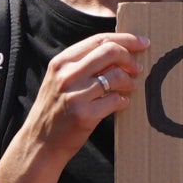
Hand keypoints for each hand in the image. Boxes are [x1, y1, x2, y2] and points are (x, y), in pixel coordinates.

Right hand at [5, 29, 149, 182]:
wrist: (39, 143)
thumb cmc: (55, 109)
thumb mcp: (61, 80)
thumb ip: (83, 64)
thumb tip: (120, 50)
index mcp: (61, 62)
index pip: (99, 39)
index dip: (125, 39)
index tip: (143, 42)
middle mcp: (66, 75)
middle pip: (110, 51)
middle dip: (130, 57)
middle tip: (138, 67)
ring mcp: (75, 95)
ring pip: (116, 76)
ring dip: (130, 81)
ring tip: (130, 87)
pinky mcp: (84, 114)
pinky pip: (116, 100)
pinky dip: (123, 100)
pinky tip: (121, 103)